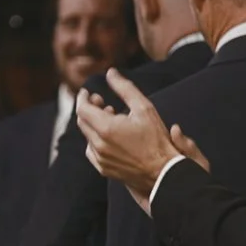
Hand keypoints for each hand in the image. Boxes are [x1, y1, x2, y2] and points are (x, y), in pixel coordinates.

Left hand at [74, 69, 179, 197]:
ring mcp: (99, 159)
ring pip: (87, 136)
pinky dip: (97, 140)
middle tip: (102, 102)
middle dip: (89, 109)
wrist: (163, 172)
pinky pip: (92, 151)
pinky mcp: (103, 169)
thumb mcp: (144, 108)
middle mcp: (98, 145)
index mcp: (106, 128)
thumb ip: (125, 88)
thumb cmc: (157, 140)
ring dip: (95, 125)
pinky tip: (111, 137)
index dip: (83, 98)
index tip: (88, 92)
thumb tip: (111, 73)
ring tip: (112, 119)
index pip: (82, 109)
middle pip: (83, 121)